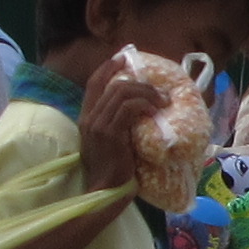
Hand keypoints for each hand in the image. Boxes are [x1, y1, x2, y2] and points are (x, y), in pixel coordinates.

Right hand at [77, 56, 164, 195]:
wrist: (107, 191)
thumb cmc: (114, 170)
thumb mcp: (110, 142)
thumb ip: (116, 123)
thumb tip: (139, 108)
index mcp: (85, 118)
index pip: (93, 84)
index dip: (108, 68)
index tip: (124, 58)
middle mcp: (88, 118)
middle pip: (110, 85)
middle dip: (137, 81)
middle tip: (158, 89)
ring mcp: (97, 125)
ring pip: (121, 92)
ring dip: (146, 92)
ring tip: (162, 101)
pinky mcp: (109, 133)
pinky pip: (129, 108)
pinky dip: (145, 104)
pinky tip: (156, 110)